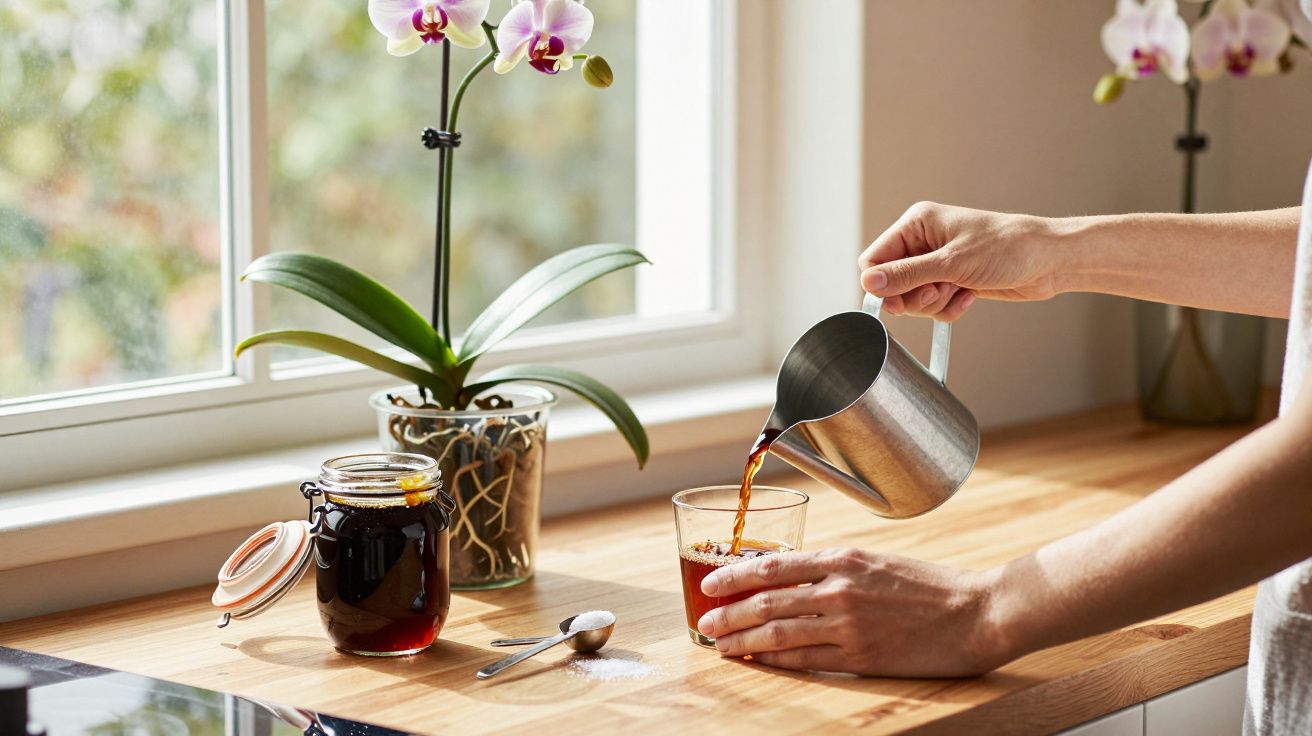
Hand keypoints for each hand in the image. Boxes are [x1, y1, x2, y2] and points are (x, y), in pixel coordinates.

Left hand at [696, 548, 1011, 676]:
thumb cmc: (931, 585)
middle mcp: (840, 586)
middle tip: (703, 618)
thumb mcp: (878, 561)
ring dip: (743, 636)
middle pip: (768, 597)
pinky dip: (775, 659)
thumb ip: (837, 567)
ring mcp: (848, 622)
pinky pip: (805, 657)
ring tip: (719, 643)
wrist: (976, 612)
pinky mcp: (861, 655)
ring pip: (779, 628)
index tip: (711, 581)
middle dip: (729, 609)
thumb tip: (798, 575)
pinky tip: (756, 660)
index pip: (775, 564)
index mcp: (844, 557)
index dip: (737, 574)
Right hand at [859, 202, 1062, 321]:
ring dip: (933, 303)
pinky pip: (933, 305)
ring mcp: (938, 263)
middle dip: (913, 296)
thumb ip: (906, 275)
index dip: (882, 284)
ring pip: (913, 298)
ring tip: (959, 291)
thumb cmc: (1007, 248)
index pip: (874, 259)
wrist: (1049, 260)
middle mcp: (923, 242)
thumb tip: (868, 283)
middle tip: (938, 293)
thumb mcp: (951, 263)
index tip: (898, 301)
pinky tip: (969, 296)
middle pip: (892, 283)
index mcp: (917, 224)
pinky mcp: (952, 281)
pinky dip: (948, 307)